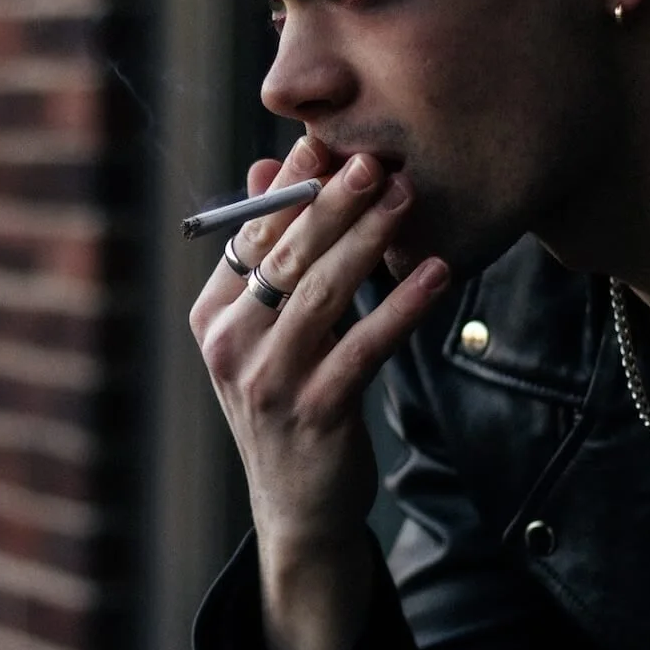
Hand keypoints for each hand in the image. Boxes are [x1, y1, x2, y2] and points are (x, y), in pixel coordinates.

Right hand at [189, 136, 450, 649]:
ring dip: (367, 242)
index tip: (328, 143)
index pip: (250, 237)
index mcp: (213, 316)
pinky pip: (365, 346)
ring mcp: (267, 382)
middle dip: (331, 203)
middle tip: (374, 158)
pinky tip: (436, 272)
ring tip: (407, 198)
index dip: (289, 188)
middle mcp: (229, 346)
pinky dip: (402, 306)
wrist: (299, 506)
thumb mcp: (268, 331)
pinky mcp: (315, 411)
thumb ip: (268, 256)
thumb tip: (267, 168)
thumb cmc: (291, 402)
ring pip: (321, 295)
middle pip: (284, 258)